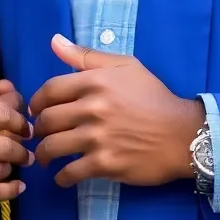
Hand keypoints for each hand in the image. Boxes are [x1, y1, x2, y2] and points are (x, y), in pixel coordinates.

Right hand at [0, 44, 31, 210]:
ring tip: (16, 160)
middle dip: (21, 144)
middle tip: (24, 142)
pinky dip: (9, 190)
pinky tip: (16, 184)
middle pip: (6, 144)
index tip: (20, 120)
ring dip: (14, 165)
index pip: (2, 114)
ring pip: (1, 169)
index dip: (19, 117)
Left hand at [30, 33, 204, 188]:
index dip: (37, 101)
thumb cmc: (153, 96)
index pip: (49, 90)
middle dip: (39, 129)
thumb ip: (86, 56)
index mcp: (94, 81)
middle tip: (42, 134)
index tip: (37, 110)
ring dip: (44, 154)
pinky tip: (63, 176)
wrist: (182, 134)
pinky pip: (70, 173)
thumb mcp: (124, 66)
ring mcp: (97, 137)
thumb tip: (54, 41)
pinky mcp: (105, 164)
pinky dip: (61, 177)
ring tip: (46, 157)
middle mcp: (92, 108)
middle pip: (47, 120)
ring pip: (53, 147)